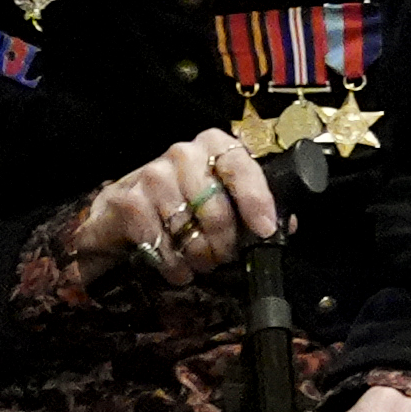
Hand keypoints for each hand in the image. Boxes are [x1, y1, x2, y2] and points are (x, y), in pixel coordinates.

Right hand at [73, 124, 282, 274]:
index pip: (240, 167)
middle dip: (226, 243)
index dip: (255, 200)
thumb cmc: (184, 201)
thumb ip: (255, 205)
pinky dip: (175, 265)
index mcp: (214, 145)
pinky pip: (162, 245)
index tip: (265, 229)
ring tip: (202, 261)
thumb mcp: (222, 195)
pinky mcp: (129, 202)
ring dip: (201, 257)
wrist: (125, 212)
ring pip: (190, 231)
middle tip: (224, 256)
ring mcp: (152, 176)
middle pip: (216, 208)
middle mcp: (182, 153)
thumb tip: (285, 225)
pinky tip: (178, 266)